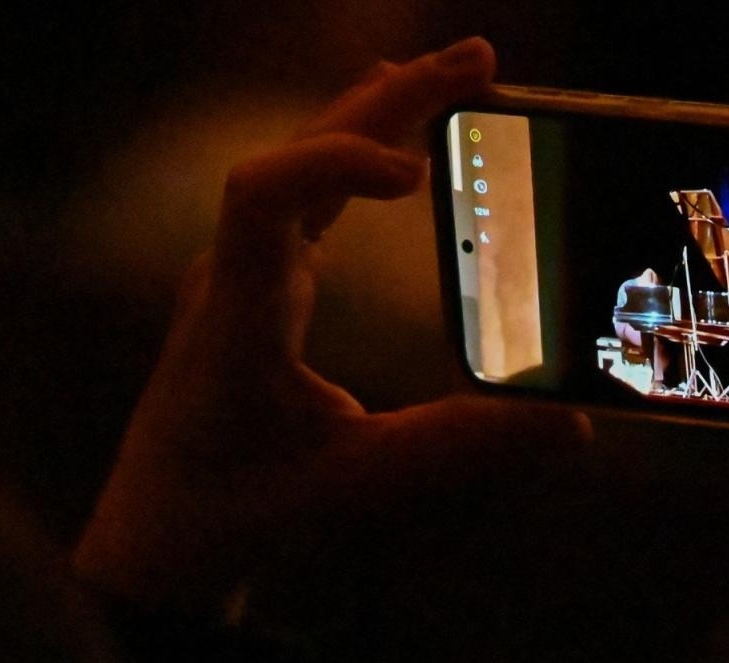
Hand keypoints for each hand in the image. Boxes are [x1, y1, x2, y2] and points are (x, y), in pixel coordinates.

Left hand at [75, 38, 589, 612]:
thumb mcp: (354, 486)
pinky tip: (398, 145)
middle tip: (482, 63)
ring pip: (303, 164)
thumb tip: (570, 425)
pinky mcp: (255, 286)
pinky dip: (359, 159)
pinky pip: (305, 196)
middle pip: (299, 151)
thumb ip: (457, 449)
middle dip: (392, 101)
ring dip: (378, 115)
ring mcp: (240, 274)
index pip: (262, 194)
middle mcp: (233, 276)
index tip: (417, 178)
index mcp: (241, 317)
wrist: (157, 534)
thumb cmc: (237, 512)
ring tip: (459, 79)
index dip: (335, 162)